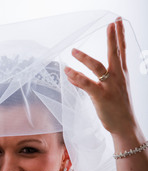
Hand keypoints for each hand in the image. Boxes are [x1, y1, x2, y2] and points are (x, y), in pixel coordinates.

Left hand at [64, 18, 137, 136]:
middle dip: (113, 37)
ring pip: (98, 67)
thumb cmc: (118, 109)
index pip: (122, 51)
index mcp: (121, 75)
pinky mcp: (101, 96)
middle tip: (111, 23)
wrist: (125, 125)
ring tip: (73, 51)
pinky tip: (68, 71)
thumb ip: (90, 83)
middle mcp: (117, 78)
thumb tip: (74, 77)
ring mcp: (109, 87)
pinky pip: (87, 84)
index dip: (120, 36)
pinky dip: (76, 77)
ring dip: (84, 58)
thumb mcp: (109, 93)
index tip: (118, 22)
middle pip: (115, 53)